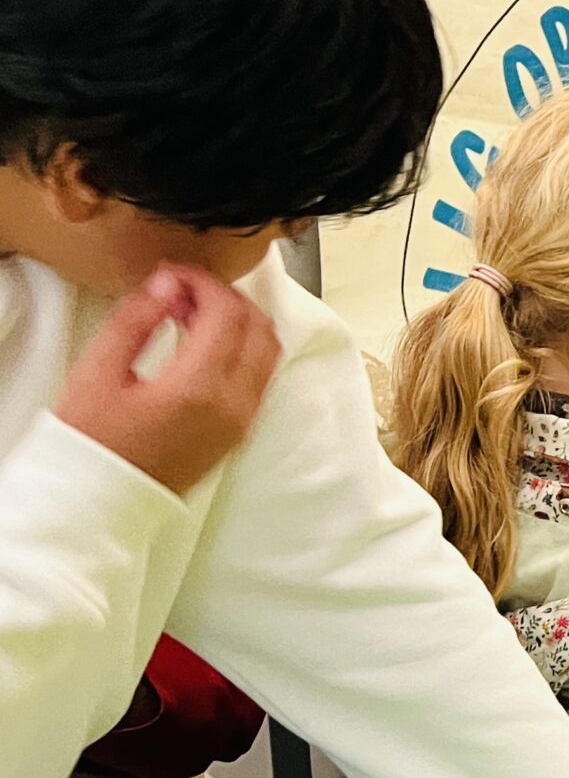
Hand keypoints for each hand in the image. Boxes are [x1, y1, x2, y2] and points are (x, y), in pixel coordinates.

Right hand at [56, 266, 279, 494]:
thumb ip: (135, 321)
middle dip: (226, 299)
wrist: (101, 501)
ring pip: (267, 352)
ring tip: (189, 316)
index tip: (176, 276)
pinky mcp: (240, 433)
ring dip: (238, 323)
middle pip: (259, 327)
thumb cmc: (93, 446)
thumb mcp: (98, 373)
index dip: (204, 283)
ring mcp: (242, 422)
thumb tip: (167, 284)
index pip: (228, 313)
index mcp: (199, 389)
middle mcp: (233, 406)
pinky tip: (201, 346)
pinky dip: (242, 350)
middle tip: (184, 292)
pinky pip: (260, 378)